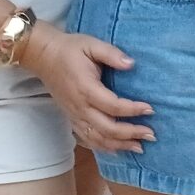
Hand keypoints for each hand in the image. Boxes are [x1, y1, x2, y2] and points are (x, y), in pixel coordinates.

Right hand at [20, 24, 155, 153]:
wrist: (43, 56)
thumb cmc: (69, 49)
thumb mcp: (91, 44)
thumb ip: (112, 54)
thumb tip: (132, 64)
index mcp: (86, 88)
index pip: (113, 105)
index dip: (133, 110)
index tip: (150, 110)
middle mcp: (80, 107)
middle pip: (107, 128)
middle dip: (131, 133)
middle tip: (151, 134)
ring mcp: (74, 115)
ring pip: (98, 138)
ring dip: (120, 145)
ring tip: (139, 147)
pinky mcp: (71, 119)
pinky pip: (87, 139)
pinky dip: (103, 147)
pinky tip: (117, 150)